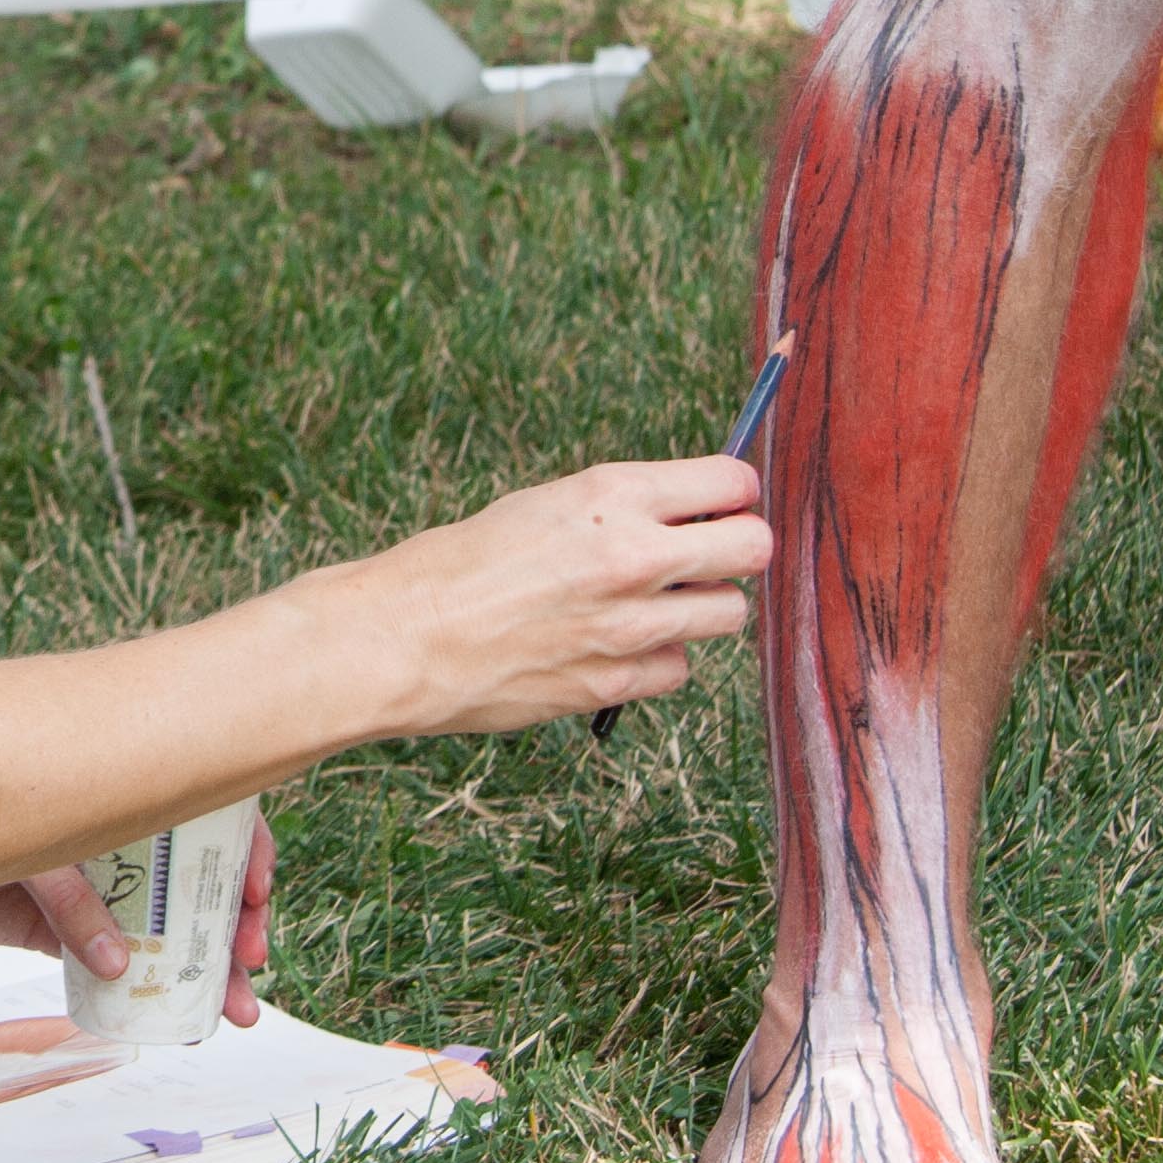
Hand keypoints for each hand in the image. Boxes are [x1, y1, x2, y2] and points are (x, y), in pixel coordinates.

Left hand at [0, 812, 277, 1027]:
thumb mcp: (26, 844)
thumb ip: (70, 895)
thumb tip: (118, 962)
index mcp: (127, 788)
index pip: (208, 811)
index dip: (244, 849)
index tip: (255, 891)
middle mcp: (120, 836)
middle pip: (201, 876)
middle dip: (237, 922)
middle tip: (247, 963)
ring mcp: (94, 884)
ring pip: (168, 926)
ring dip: (207, 966)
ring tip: (234, 1009)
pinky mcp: (57, 928)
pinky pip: (113, 961)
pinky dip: (146, 988)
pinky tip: (173, 1016)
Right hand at [370, 458, 771, 734]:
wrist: (408, 636)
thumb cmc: (465, 562)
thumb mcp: (546, 505)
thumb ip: (621, 509)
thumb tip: (690, 514)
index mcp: (612, 494)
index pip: (730, 481)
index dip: (733, 491)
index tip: (723, 500)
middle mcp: (634, 555)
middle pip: (754, 548)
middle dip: (740, 546)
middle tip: (712, 552)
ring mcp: (631, 625)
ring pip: (729, 614)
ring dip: (702, 606)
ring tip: (656, 602)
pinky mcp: (618, 682)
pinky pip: (680, 668)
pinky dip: (660, 658)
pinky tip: (618, 645)